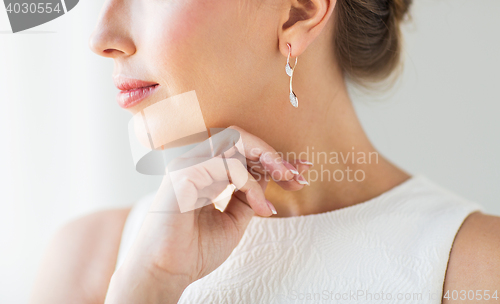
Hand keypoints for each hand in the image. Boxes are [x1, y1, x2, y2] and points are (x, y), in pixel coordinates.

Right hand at [105, 126, 311, 302]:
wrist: (168, 272)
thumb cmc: (195, 249)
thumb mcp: (234, 219)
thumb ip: (248, 195)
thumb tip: (269, 175)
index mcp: (204, 172)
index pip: (240, 152)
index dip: (271, 158)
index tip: (299, 172)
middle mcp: (194, 162)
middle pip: (239, 138)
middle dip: (273, 153)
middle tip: (296, 173)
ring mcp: (187, 164)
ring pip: (234, 141)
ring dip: (267, 158)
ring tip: (287, 179)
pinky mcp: (184, 172)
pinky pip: (227, 165)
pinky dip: (251, 183)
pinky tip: (261, 207)